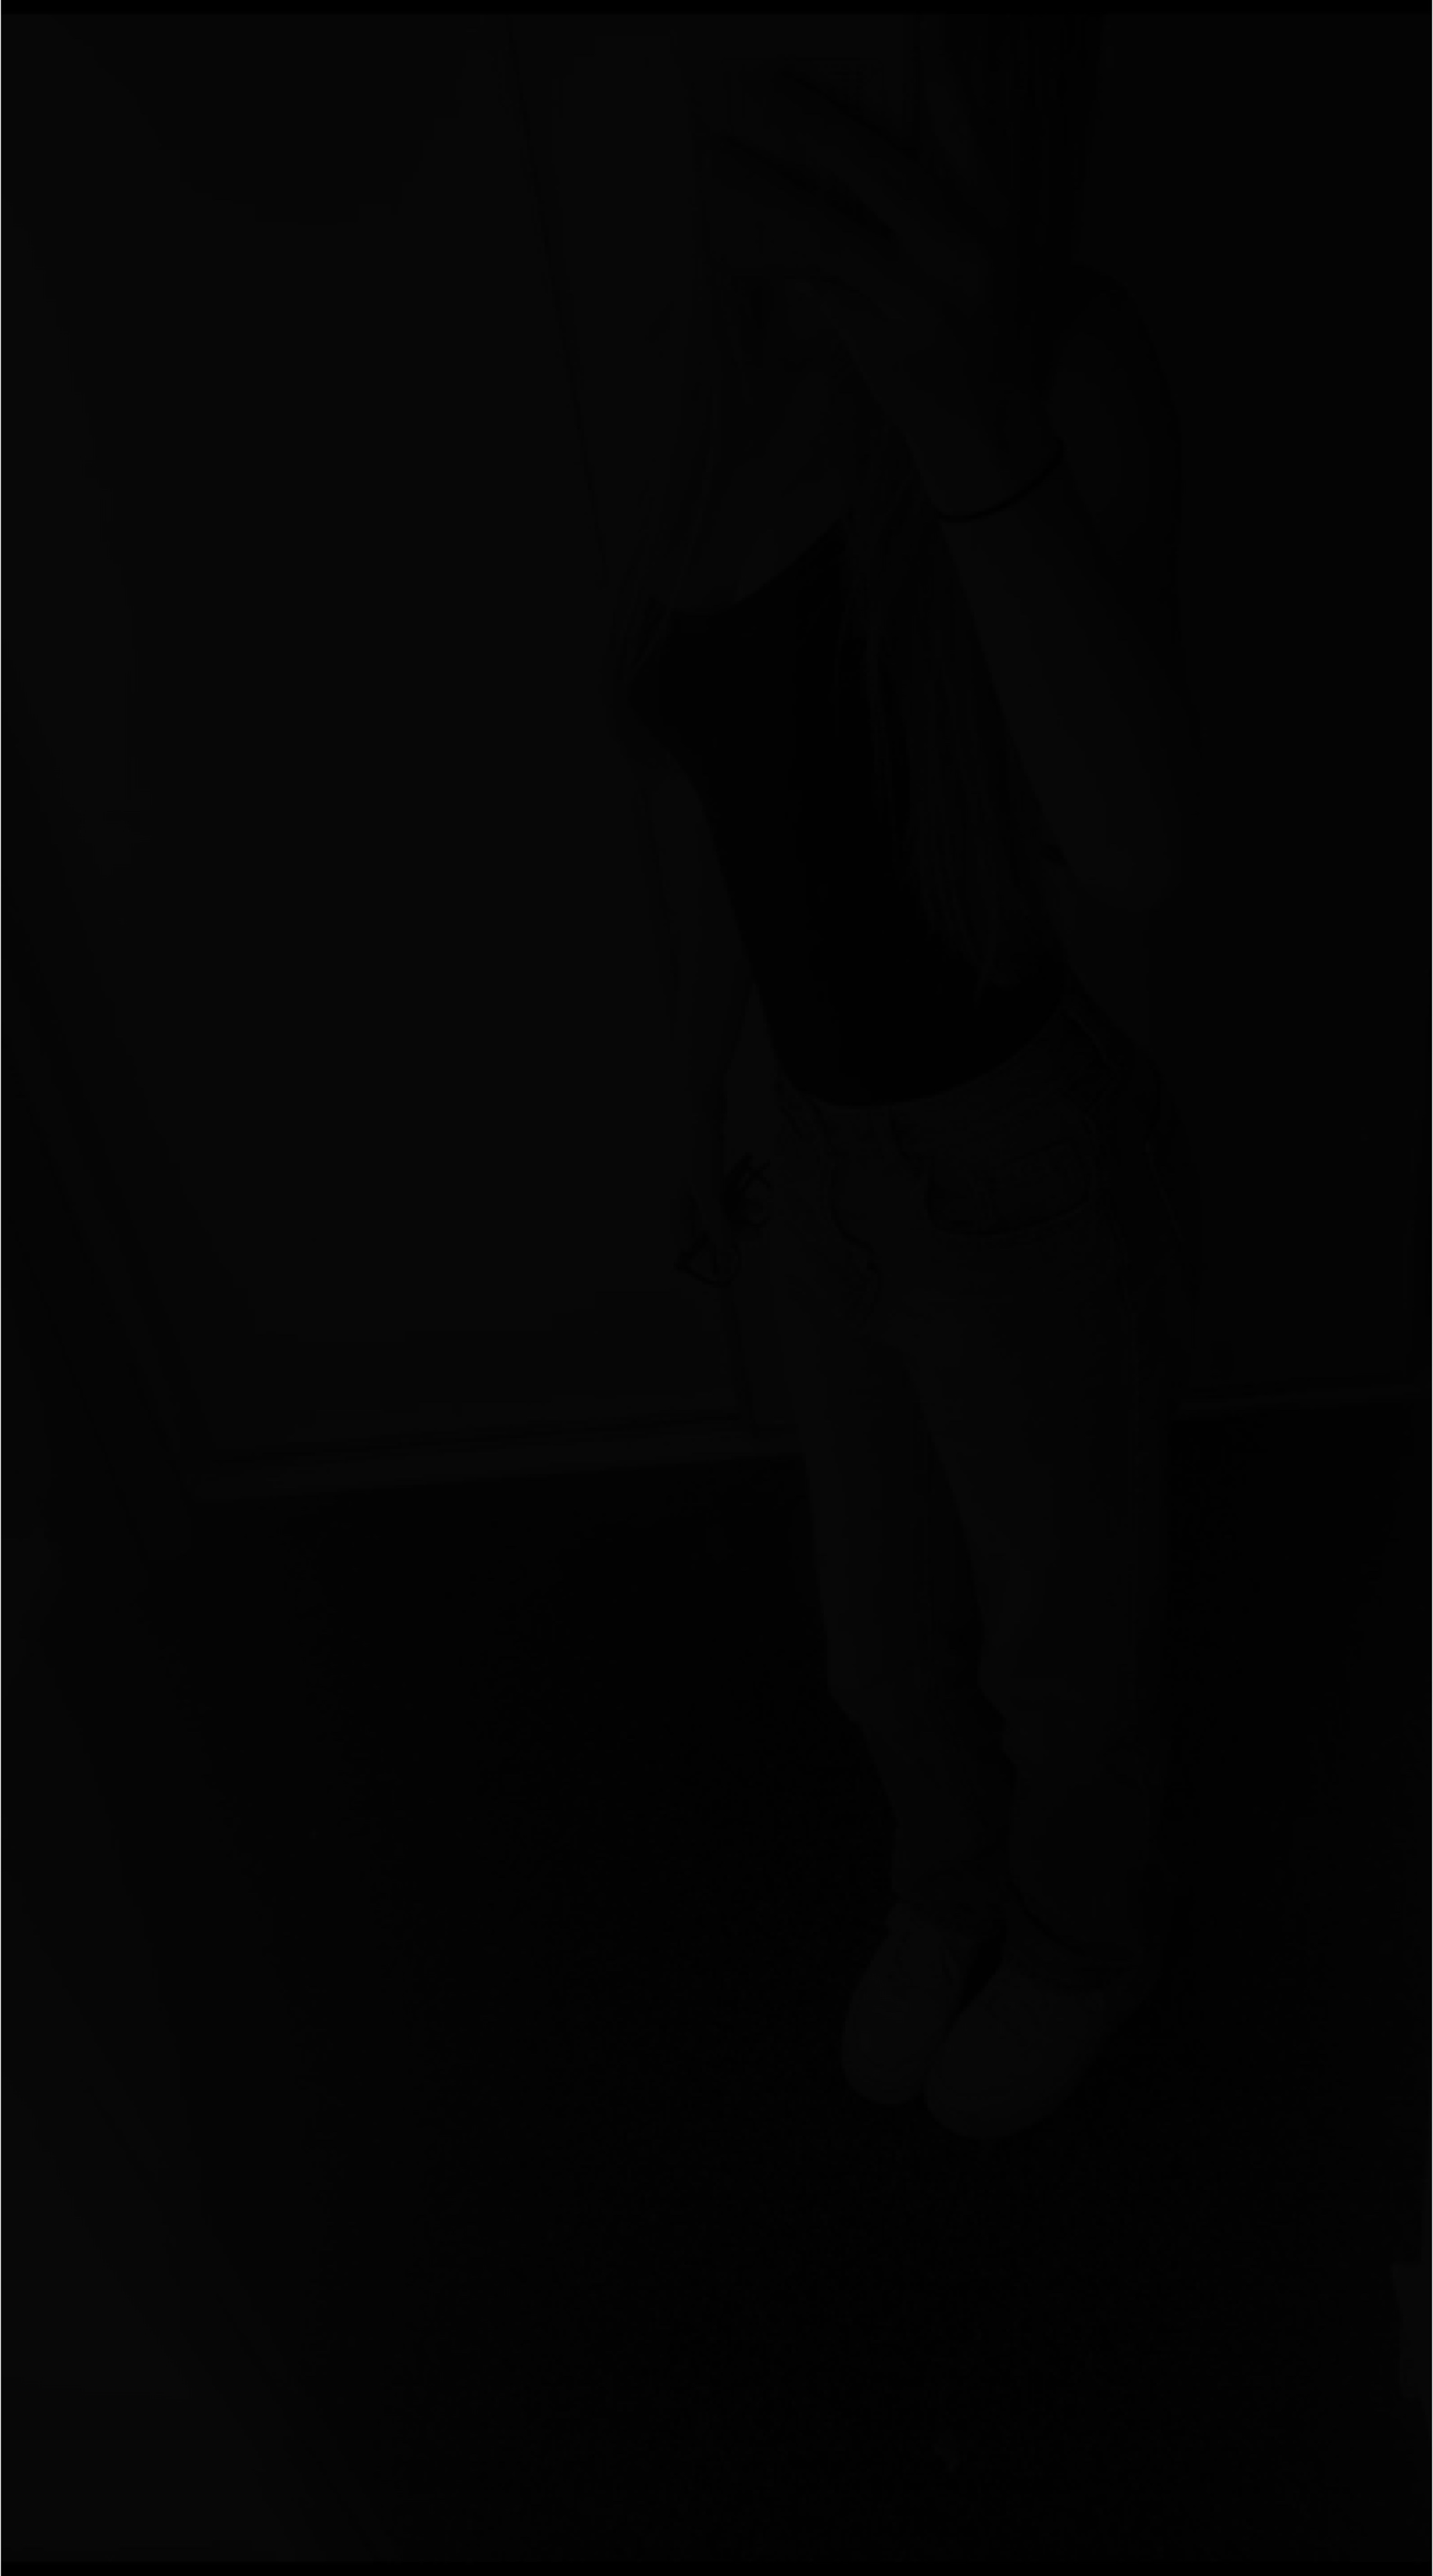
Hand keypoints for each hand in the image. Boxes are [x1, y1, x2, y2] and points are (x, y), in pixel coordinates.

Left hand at [695, 21, 1053, 515]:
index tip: (908, 27)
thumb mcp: (969, 255)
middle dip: (808, 124)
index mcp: (990, 218)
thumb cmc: (969, 328)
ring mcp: (922, 301)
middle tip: (750, 90)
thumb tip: (844, 144)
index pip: (961, 128)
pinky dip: (774, 253)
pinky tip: (732, 227)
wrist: (986, 429)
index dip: (934, 74)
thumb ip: (927, 198)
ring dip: (765, 191)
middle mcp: (962, 253)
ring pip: (830, 229)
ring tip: (714, 159)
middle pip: (878, 169)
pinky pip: (814, 283)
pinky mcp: (883, 342)